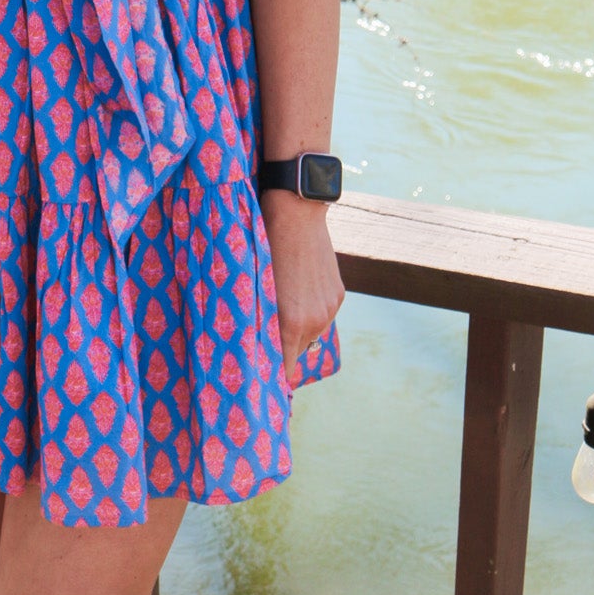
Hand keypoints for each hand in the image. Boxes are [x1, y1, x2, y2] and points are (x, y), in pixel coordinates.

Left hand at [259, 192, 344, 381]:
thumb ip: (260, 320)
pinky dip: (310, 311)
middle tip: (264, 340)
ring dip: (297, 329)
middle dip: (282, 349)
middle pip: (297, 352)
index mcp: (291, 324)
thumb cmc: (263, 247)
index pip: (285, 367)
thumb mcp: (256, 288)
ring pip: (311, 333)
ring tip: (281, 308)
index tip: (262, 380)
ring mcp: (329, 308)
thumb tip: (257, 343)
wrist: (296, 214)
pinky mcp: (338, 295)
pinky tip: (297, 292)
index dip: (273, 375)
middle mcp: (314, 322)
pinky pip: (322, 314)